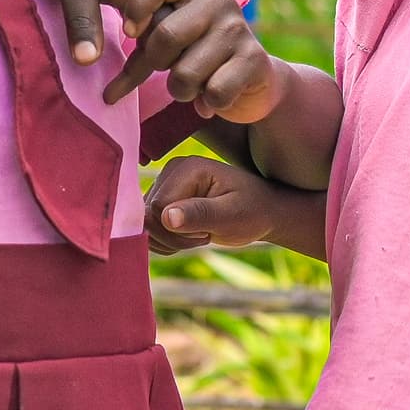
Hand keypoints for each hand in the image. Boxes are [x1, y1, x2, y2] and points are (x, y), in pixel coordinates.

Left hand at [101, 0, 283, 124]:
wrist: (254, 81)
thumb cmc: (197, 53)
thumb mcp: (168, 32)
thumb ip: (142, 23)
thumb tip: (94, 40)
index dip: (137, 7)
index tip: (129, 33)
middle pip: (165, 36)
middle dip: (156, 65)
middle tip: (166, 69)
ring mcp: (239, 28)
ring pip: (186, 72)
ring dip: (181, 91)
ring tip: (192, 86)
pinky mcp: (254, 58)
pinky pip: (214, 92)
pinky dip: (206, 104)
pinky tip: (213, 99)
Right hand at [146, 154, 325, 261]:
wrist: (262, 211)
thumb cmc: (253, 211)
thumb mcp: (232, 215)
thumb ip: (199, 214)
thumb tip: (166, 217)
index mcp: (186, 168)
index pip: (158, 208)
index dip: (178, 230)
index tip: (207, 232)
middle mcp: (170, 172)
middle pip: (149, 218)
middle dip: (175, 237)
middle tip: (205, 235)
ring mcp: (165, 186)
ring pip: (148, 226)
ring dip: (173, 241)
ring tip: (201, 233)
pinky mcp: (164, 200)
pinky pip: (151, 229)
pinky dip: (169, 241)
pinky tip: (192, 235)